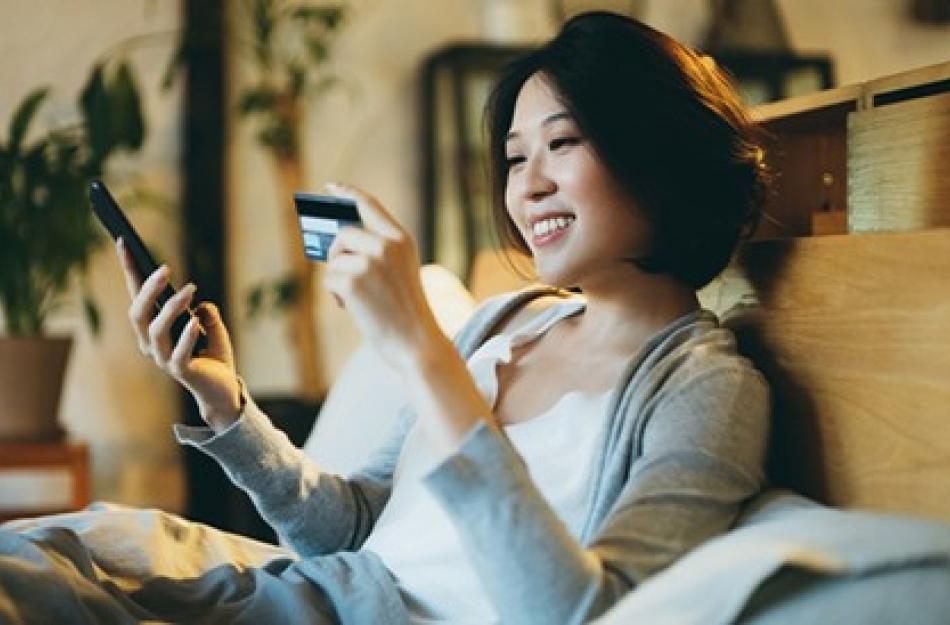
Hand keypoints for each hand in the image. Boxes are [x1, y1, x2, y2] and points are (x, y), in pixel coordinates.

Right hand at [116, 238, 242, 430]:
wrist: (223, 389)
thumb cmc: (213, 355)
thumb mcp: (211, 326)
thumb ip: (203, 312)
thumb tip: (200, 302)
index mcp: (153, 329)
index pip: (137, 296)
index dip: (130, 270)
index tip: (124, 242)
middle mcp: (151, 344)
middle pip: (138, 313)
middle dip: (148, 289)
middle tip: (166, 268)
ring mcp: (164, 359)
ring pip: (155, 330)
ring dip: (171, 308)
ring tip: (190, 291)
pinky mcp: (181, 372)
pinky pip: (178, 353)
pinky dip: (186, 335)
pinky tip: (195, 321)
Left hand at [322, 183, 443, 371]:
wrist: (416, 342)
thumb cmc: (405, 310)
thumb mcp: (399, 270)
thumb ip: (376, 250)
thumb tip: (336, 242)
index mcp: (401, 239)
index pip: (369, 205)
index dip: (348, 193)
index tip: (331, 187)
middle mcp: (386, 245)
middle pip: (344, 234)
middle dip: (338, 254)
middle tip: (344, 275)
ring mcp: (369, 262)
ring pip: (334, 259)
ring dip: (338, 279)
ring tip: (356, 298)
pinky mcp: (352, 281)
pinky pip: (329, 279)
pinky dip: (335, 295)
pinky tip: (352, 307)